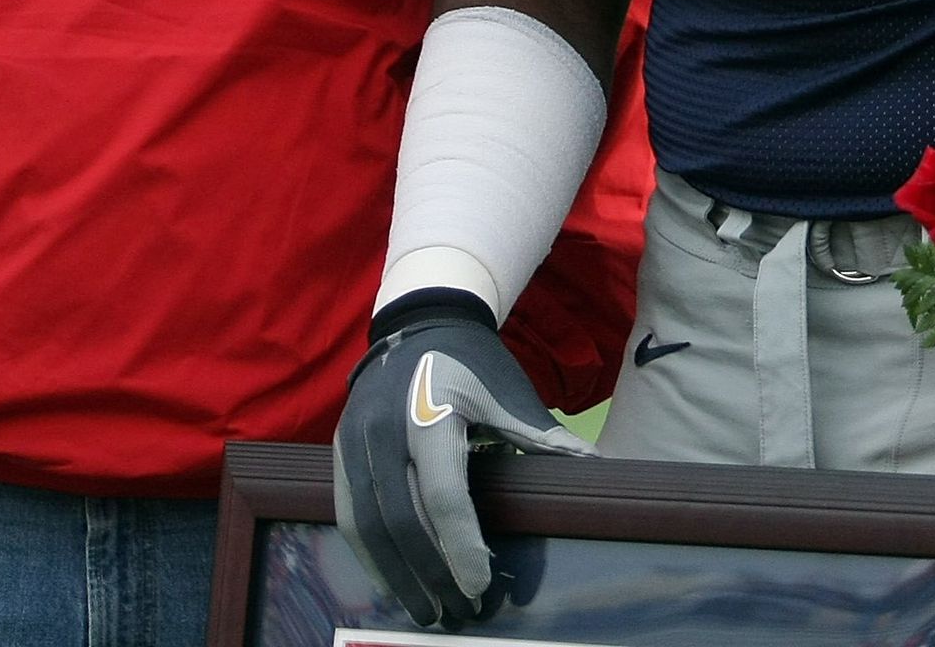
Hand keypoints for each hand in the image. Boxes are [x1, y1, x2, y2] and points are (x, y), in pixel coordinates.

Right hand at [332, 294, 596, 626]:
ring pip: (366, 526)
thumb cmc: (474, 362)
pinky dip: (369, 554)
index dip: (460, 545)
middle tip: (456, 612)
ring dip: (395, 575)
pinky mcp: (339, 449)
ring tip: (424, 609)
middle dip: (430, 573)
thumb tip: (595, 472)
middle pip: (401, 520)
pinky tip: (393, 579)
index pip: (442, 494)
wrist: (421, 322)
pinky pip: (347, 513)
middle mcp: (385, 428)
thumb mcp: (509, 393)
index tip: (480, 586)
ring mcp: (354, 439)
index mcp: (431, 413)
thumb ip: (544, 438)